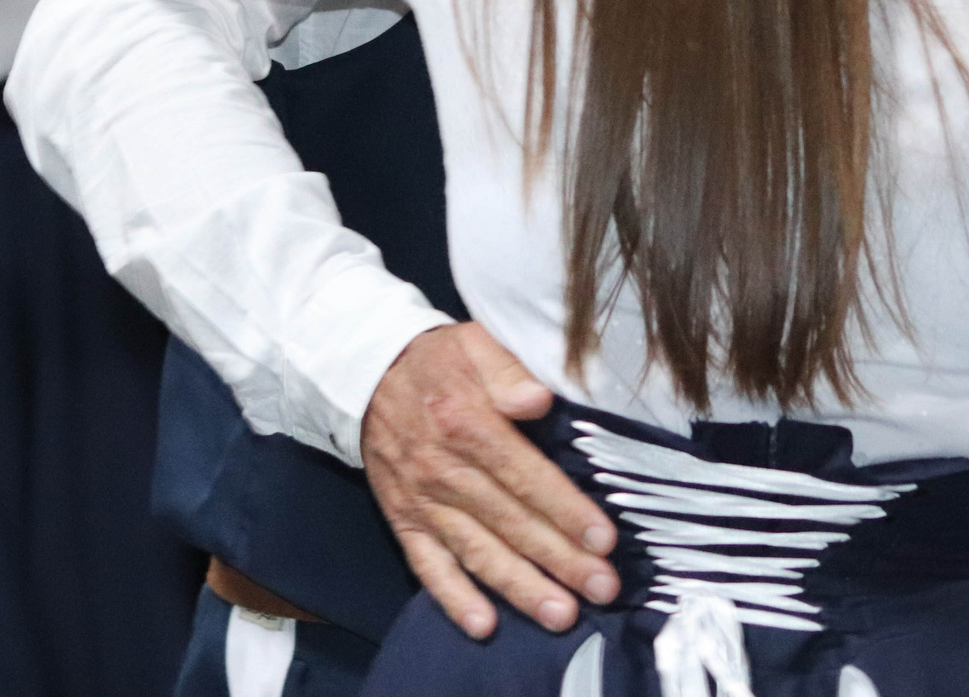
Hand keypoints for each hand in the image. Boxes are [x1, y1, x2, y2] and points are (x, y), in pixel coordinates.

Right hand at [362, 323, 617, 639]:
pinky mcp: (404, 520)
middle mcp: (443, 470)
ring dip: (519, 587)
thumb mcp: (473, 343)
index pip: (525, 475)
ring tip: (560, 614)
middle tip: (602, 588)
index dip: (565, 510)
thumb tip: (538, 399)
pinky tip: (484, 625)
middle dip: (560, 559)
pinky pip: (428, 566)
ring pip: (477, 552)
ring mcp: (422, 501)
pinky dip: (453, 599)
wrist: (366, 374)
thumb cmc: (436, 360)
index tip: (603, 539)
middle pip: (510, 522)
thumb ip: (507, 370)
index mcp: (466, 423)